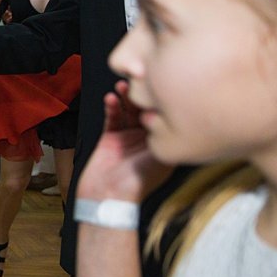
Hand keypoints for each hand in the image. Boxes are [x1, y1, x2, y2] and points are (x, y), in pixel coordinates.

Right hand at [76, 80, 173, 202]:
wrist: (108, 197)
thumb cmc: (137, 183)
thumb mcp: (161, 158)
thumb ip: (164, 135)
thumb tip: (168, 111)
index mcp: (162, 143)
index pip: (165, 115)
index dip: (163, 100)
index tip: (162, 84)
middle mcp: (147, 137)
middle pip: (146, 109)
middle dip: (143, 94)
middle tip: (140, 79)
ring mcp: (128, 136)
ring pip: (128, 110)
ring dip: (126, 97)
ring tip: (124, 85)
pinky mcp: (110, 137)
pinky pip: (112, 117)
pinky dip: (111, 107)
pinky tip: (110, 98)